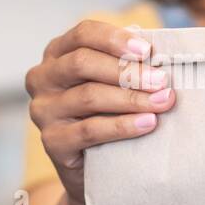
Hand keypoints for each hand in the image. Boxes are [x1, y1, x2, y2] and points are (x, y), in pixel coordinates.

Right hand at [25, 20, 175, 204]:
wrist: (93, 170)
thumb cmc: (107, 114)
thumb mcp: (111, 83)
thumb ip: (126, 64)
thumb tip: (159, 52)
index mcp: (57, 54)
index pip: (83, 34)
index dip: (115, 39)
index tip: (147, 51)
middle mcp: (42, 78)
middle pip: (83, 63)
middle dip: (127, 71)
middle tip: (162, 81)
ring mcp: (43, 111)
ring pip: (89, 96)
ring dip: (131, 98)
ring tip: (162, 102)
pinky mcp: (51, 141)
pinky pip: (90, 130)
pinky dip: (122, 126)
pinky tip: (147, 124)